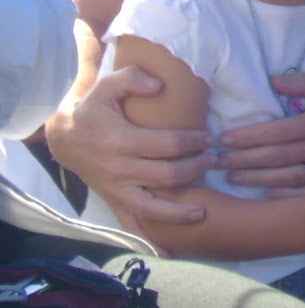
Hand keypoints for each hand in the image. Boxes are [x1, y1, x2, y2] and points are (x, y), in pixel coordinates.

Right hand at [45, 67, 215, 235]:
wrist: (64, 136)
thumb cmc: (93, 107)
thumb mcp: (108, 84)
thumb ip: (133, 79)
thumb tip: (158, 86)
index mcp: (121, 141)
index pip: (165, 145)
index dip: (191, 142)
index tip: (209, 138)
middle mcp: (119, 170)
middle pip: (165, 176)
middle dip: (194, 170)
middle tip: (214, 161)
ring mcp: (115, 189)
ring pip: (150, 208)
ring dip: (178, 211)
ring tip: (204, 211)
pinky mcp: (113, 200)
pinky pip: (131, 225)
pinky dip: (149, 239)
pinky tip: (169, 251)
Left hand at [219, 72, 304, 188]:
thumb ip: (301, 82)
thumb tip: (272, 80)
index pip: (278, 131)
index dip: (250, 136)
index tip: (224, 138)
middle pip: (278, 157)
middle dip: (244, 160)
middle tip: (216, 161)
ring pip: (288, 177)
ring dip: (257, 179)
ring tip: (231, 178)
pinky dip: (285, 195)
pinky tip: (263, 193)